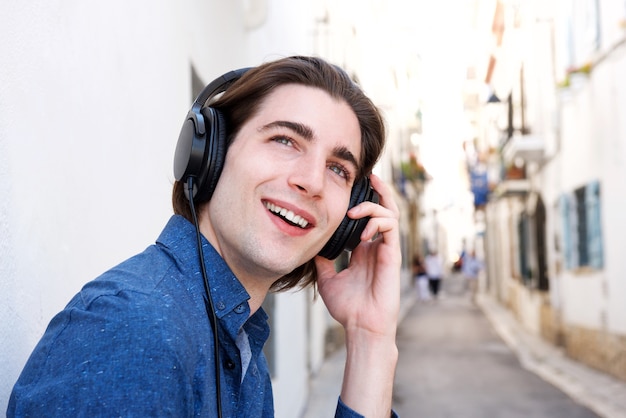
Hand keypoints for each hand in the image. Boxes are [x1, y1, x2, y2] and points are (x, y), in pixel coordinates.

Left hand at [315, 173, 400, 336]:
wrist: (360, 326)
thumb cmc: (347, 307)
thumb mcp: (327, 279)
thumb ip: (322, 261)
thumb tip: (310, 247)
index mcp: (365, 249)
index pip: (368, 217)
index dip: (364, 200)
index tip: (352, 186)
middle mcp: (377, 246)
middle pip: (385, 208)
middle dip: (379, 189)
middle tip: (369, 175)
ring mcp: (387, 249)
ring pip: (390, 213)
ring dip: (373, 205)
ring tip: (353, 211)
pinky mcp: (393, 255)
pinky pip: (391, 227)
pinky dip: (377, 222)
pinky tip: (362, 234)